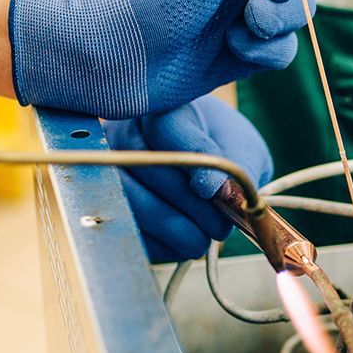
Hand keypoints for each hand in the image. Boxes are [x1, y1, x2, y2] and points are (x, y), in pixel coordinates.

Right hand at [104, 95, 272, 261]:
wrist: (210, 168)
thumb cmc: (224, 150)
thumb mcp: (242, 149)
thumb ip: (238, 164)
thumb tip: (221, 191)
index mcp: (163, 108)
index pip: (167, 129)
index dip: (194, 163)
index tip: (214, 190)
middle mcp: (126, 135)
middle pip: (147, 169)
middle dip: (192, 205)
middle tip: (221, 223)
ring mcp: (110, 172)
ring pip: (132, 203)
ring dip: (176, 229)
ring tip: (205, 236)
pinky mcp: (110, 209)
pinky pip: (129, 231)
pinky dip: (162, 244)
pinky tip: (184, 239)